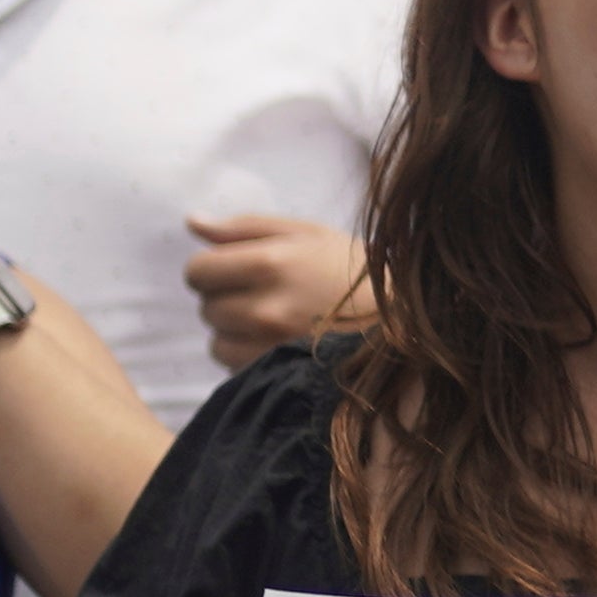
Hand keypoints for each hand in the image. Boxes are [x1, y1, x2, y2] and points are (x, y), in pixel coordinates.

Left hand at [184, 214, 365, 366]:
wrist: (404, 324)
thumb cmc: (354, 272)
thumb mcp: (307, 234)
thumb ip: (245, 227)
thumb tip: (192, 222)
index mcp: (269, 262)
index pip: (197, 270)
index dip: (212, 269)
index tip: (236, 271)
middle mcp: (264, 307)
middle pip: (207, 306)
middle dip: (227, 299)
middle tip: (267, 295)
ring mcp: (270, 347)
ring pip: (217, 340)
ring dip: (236, 332)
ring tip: (274, 322)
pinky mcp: (277, 375)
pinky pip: (235, 366)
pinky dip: (249, 356)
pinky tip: (280, 344)